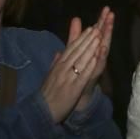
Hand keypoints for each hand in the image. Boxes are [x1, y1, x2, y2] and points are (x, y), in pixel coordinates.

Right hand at [39, 7, 112, 122]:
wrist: (41, 110)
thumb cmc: (47, 94)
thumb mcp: (50, 75)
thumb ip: (55, 63)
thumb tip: (59, 52)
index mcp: (58, 65)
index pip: (71, 48)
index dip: (81, 38)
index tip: (90, 29)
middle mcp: (62, 68)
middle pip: (77, 51)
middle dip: (87, 39)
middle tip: (97, 28)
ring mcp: (67, 77)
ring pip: (80, 60)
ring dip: (90, 48)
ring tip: (98, 38)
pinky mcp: (72, 88)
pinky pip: (82, 75)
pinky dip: (88, 65)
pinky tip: (95, 58)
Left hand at [75, 7, 114, 110]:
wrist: (76, 94)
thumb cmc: (78, 72)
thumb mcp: (75, 51)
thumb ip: (75, 36)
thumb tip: (76, 18)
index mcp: (92, 50)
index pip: (98, 32)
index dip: (102, 21)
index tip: (106, 8)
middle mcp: (97, 57)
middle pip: (103, 38)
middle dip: (107, 26)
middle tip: (111, 14)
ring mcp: (96, 66)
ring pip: (103, 51)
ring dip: (106, 39)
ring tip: (108, 27)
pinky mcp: (93, 76)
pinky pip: (98, 66)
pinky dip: (100, 58)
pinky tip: (102, 49)